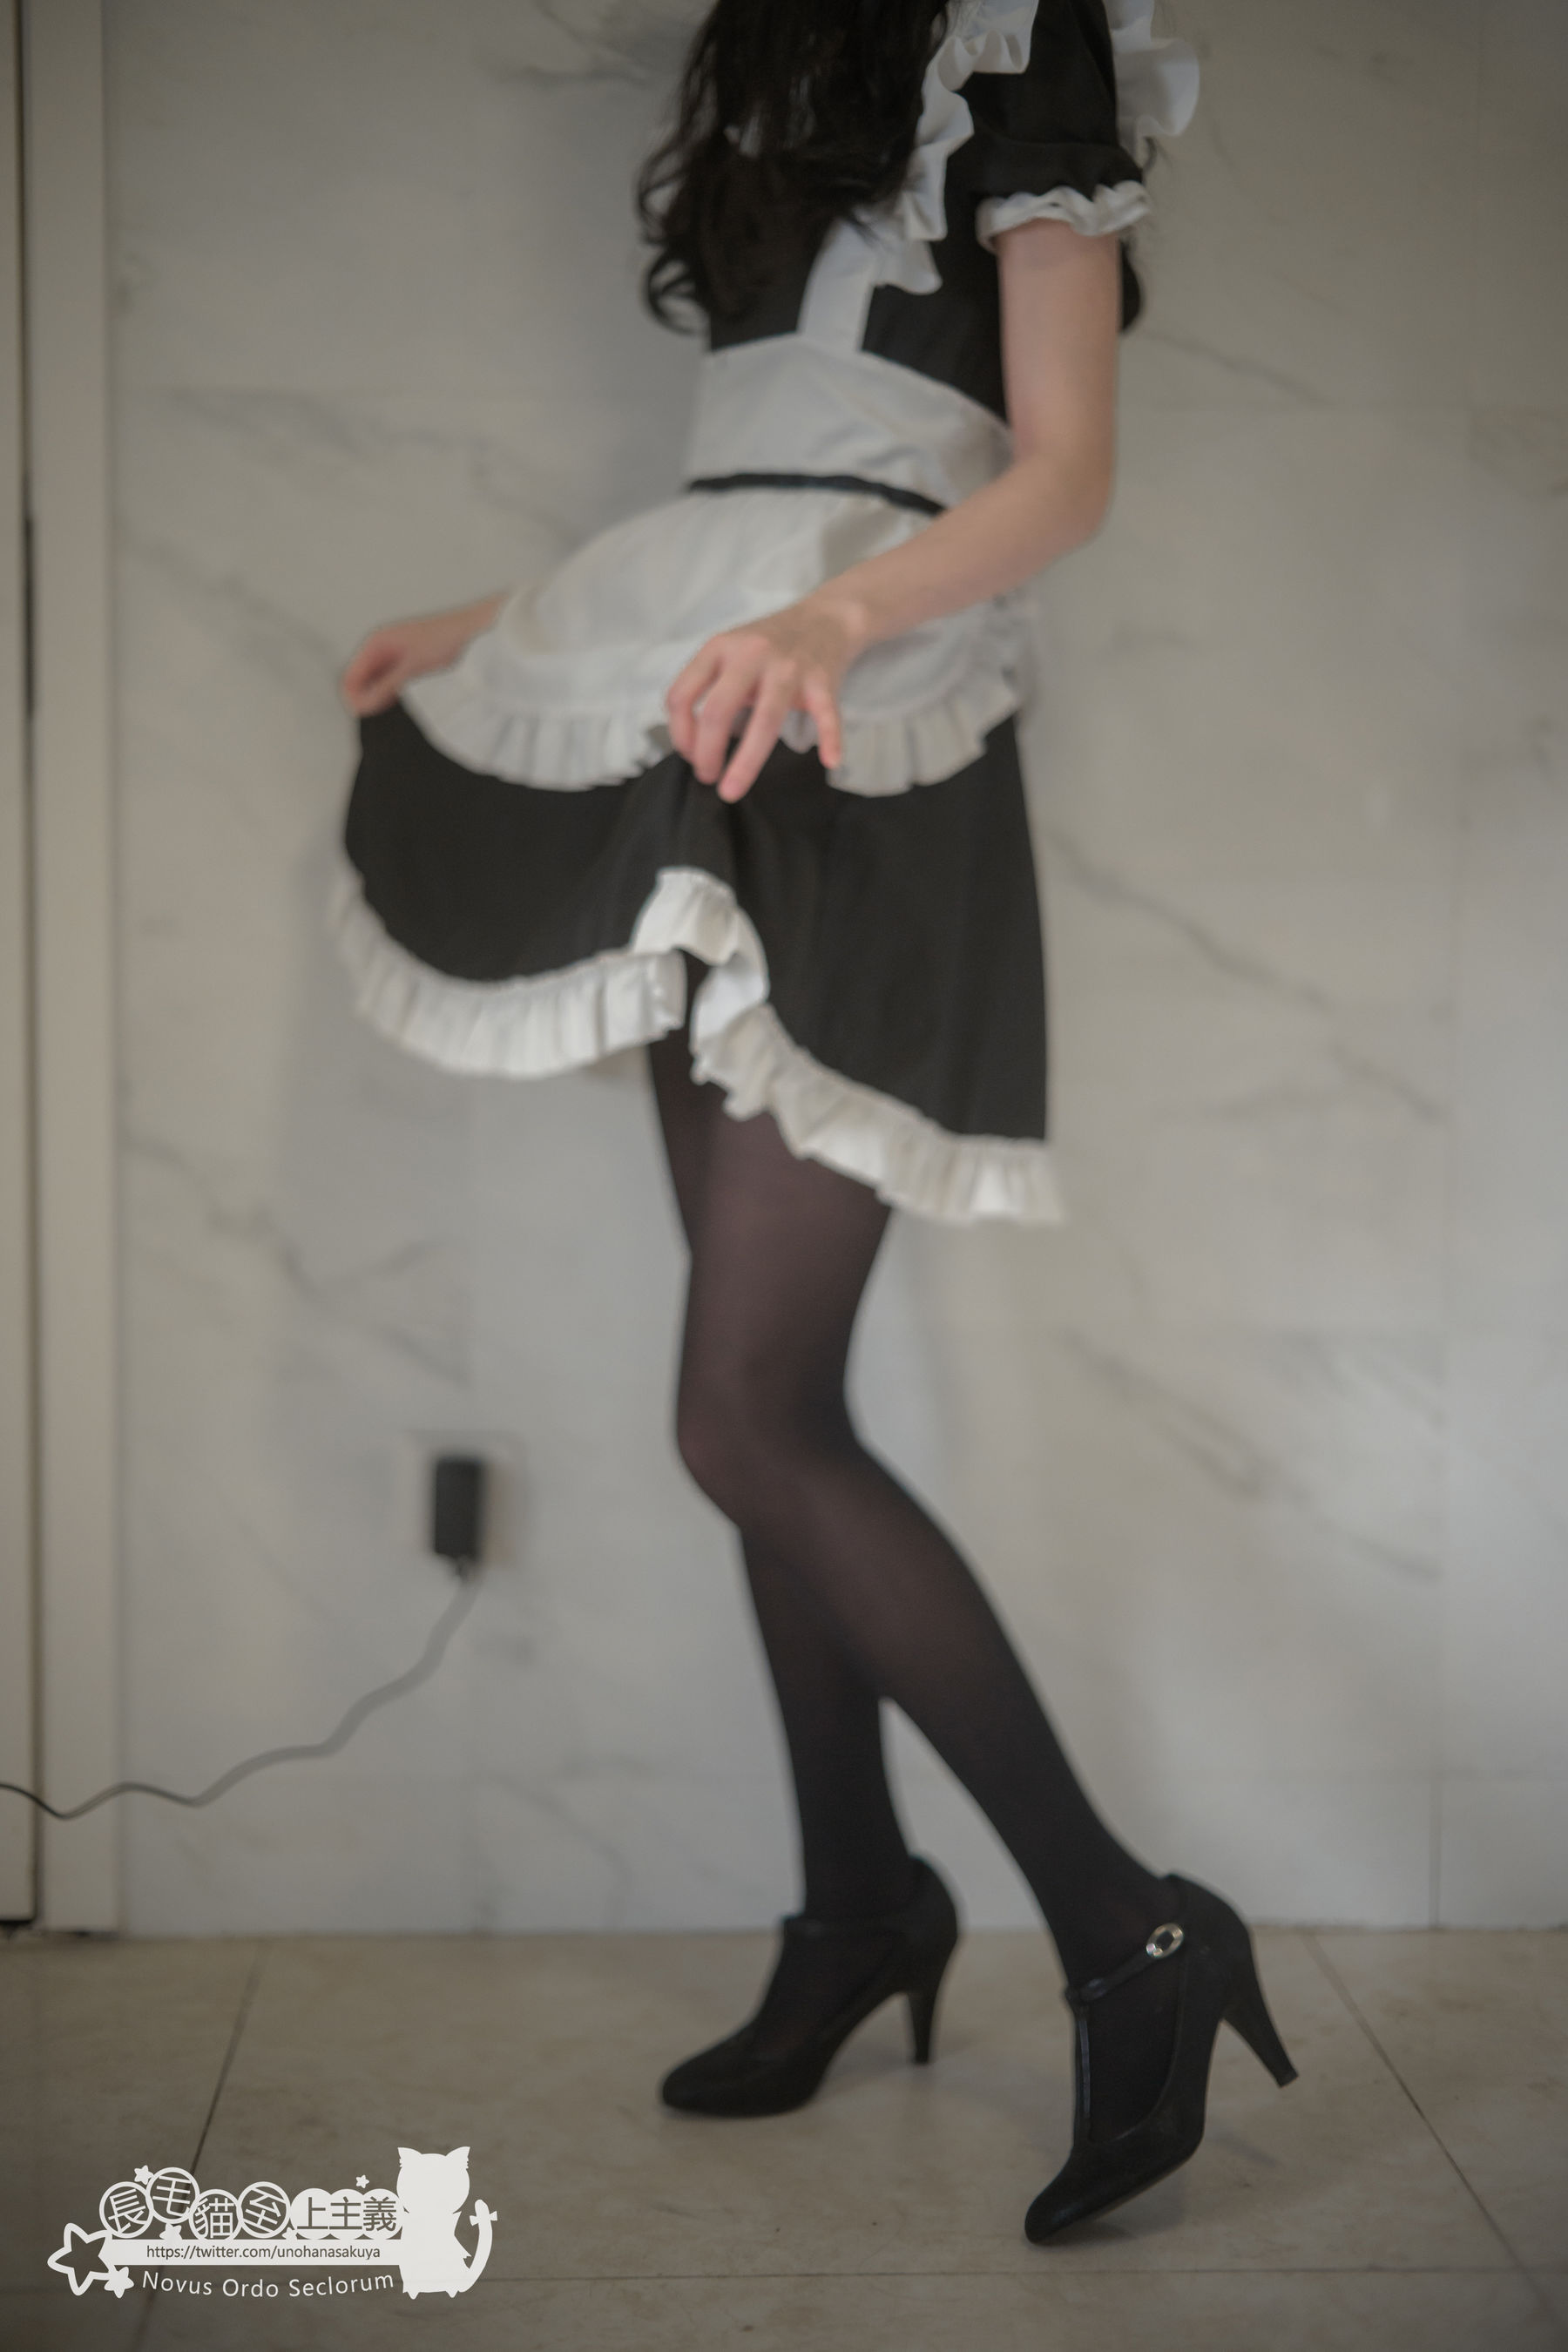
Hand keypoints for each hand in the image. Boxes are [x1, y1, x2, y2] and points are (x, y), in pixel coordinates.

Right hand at [338, 593, 504, 715]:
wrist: (477, 631)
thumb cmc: (447, 639)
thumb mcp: (411, 667)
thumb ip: (385, 687)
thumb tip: (362, 707)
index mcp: (376, 643)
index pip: (349, 680)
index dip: (355, 701)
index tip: (371, 715)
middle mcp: (382, 650)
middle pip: (361, 686)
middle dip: (369, 702)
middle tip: (389, 714)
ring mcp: (396, 659)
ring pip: (377, 688)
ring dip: (383, 701)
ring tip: (403, 708)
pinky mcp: (410, 667)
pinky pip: (393, 687)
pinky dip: (397, 698)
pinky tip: (412, 704)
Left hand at [665, 595, 865, 802]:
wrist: (824, 619)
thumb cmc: (769, 646)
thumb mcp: (729, 652)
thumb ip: (709, 687)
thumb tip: (692, 743)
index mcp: (719, 648)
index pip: (682, 695)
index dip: (679, 733)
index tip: (689, 756)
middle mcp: (750, 654)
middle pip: (718, 711)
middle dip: (706, 753)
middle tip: (707, 778)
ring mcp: (788, 667)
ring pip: (764, 721)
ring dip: (745, 762)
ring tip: (732, 790)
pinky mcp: (822, 680)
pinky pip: (826, 714)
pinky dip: (830, 738)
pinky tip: (830, 760)